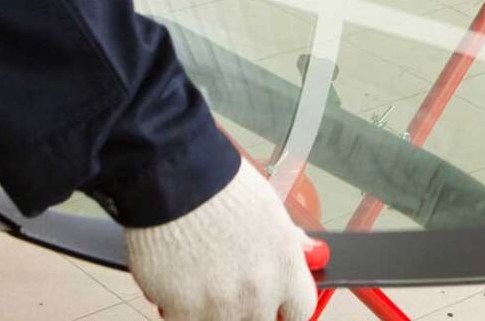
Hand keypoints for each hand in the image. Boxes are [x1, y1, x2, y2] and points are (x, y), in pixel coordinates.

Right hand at [125, 161, 320, 320]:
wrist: (173, 178)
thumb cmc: (220, 184)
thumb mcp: (268, 207)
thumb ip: (289, 240)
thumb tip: (311, 252)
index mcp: (285, 265)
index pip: (301, 311)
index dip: (286, 308)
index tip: (276, 305)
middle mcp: (258, 291)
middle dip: (249, 307)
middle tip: (230, 285)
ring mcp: (220, 305)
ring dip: (213, 309)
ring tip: (201, 278)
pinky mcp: (182, 311)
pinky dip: (179, 308)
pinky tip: (177, 281)